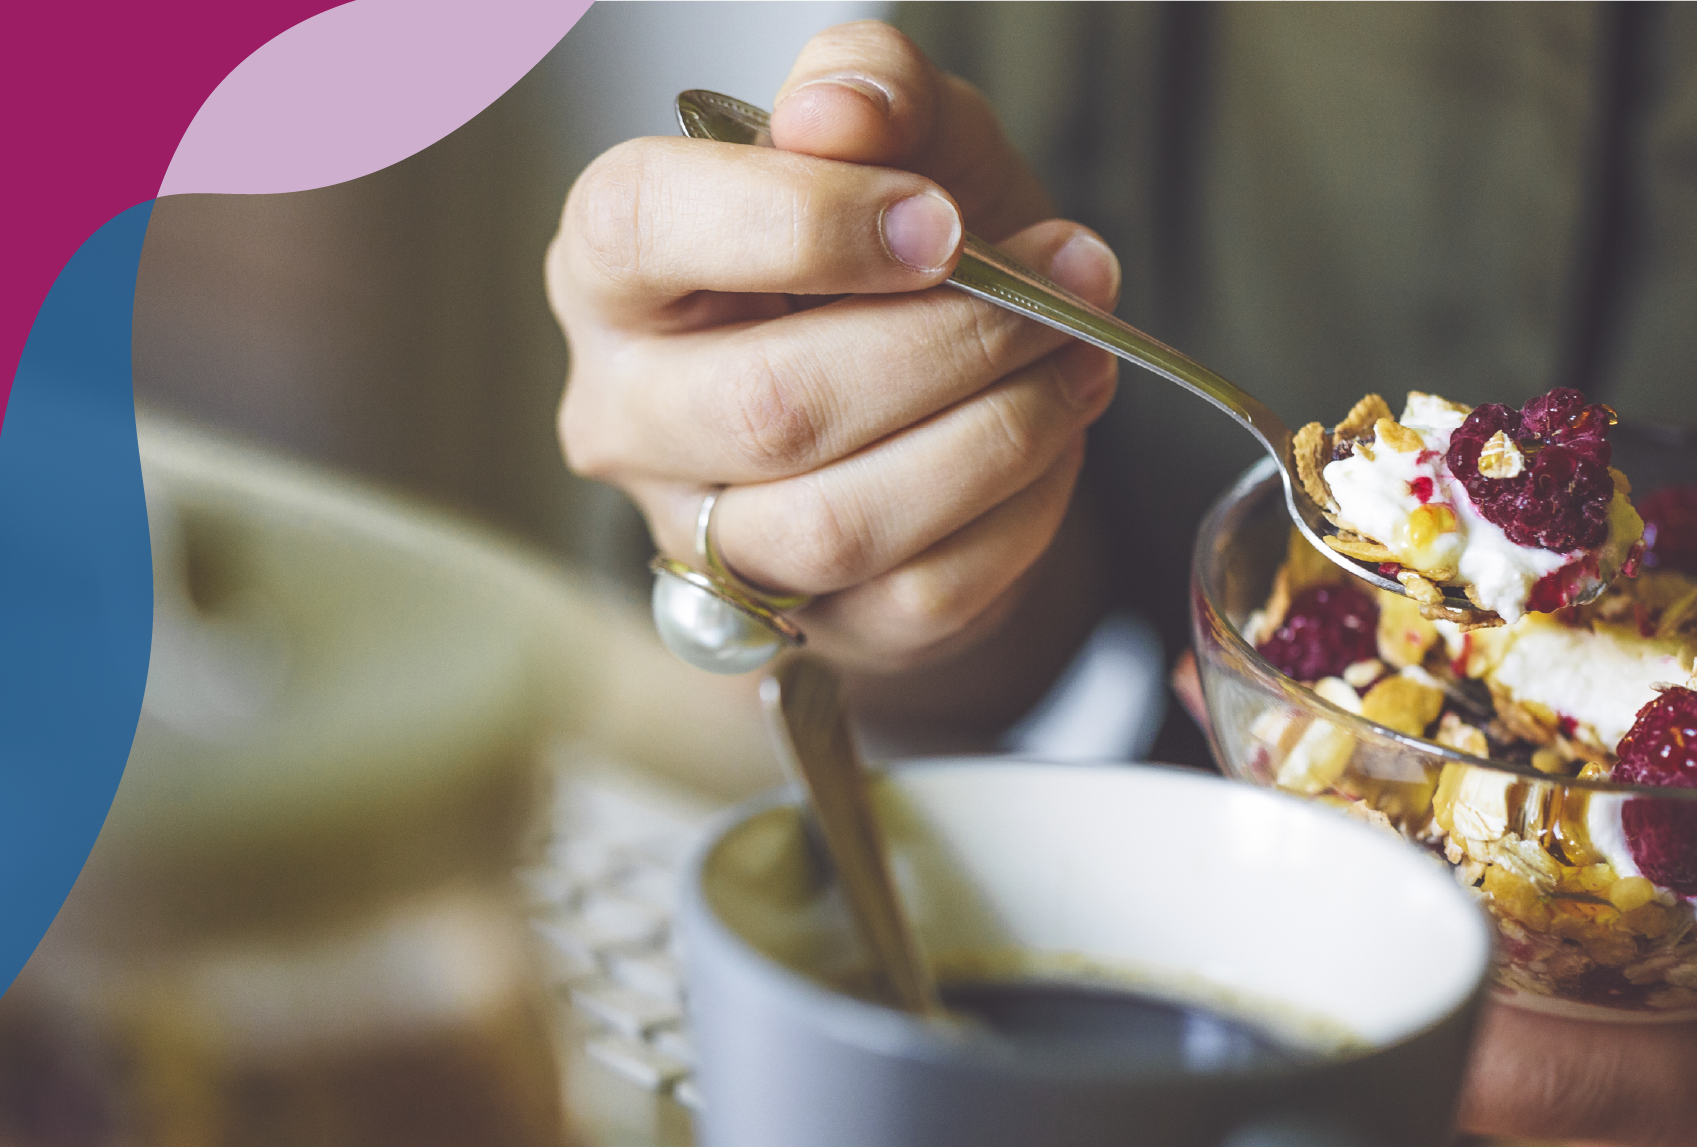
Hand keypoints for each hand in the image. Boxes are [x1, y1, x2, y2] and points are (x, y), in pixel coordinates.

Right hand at [547, 22, 1118, 714]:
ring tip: (1075, 358)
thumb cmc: (894, 256)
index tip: (942, 219)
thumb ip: (873, 89)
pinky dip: (1022, 509)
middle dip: (950, 342)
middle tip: (1060, 289)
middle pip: (770, 404)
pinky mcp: (805, 624)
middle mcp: (626, 414)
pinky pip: (923, 589)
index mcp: (614, 270)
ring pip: (840, 522)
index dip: (804, 222)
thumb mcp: (906, 138)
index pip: (644, 229)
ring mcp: (705, 538)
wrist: (944, 390)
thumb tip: (836, 113)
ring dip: (996, 433)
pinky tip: (1056, 435)